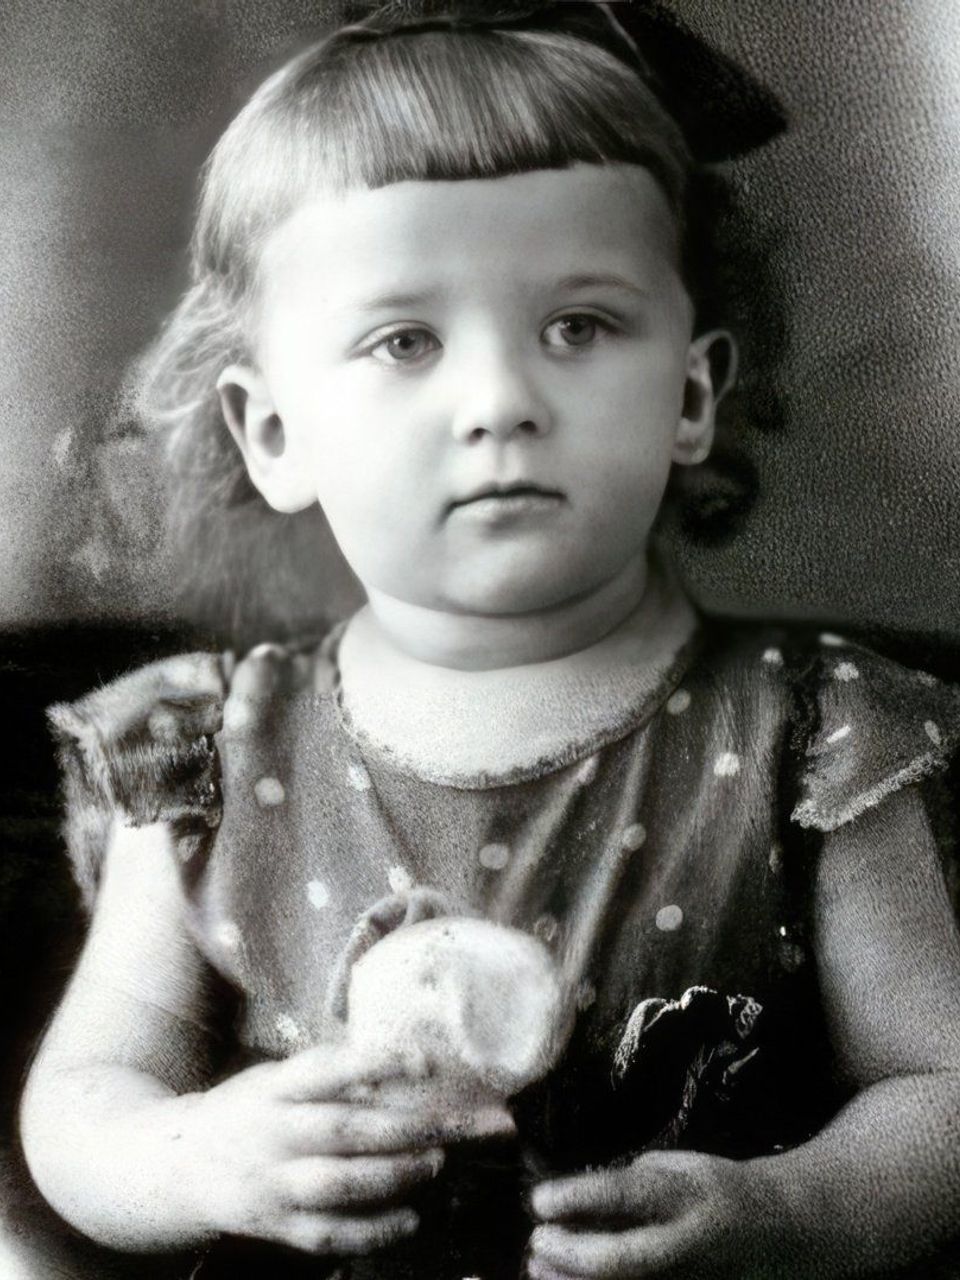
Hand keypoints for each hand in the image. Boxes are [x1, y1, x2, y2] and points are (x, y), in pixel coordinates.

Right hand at [173, 1041, 515, 1255]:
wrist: (176, 1165)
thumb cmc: (249, 1110)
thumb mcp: (277, 1077)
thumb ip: (327, 1076)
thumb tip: (402, 1066)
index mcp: (277, 1088)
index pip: (330, 1069)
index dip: (378, 1064)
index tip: (425, 1062)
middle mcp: (274, 1134)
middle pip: (346, 1131)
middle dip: (410, 1129)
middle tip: (460, 1124)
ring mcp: (273, 1184)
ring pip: (339, 1186)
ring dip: (395, 1176)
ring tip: (437, 1164)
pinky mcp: (275, 1226)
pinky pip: (329, 1235)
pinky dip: (373, 1231)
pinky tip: (410, 1219)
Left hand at [528, 1150, 762, 1278]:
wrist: (777, 1231)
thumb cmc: (709, 1190)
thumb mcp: (674, 1170)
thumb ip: (628, 1188)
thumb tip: (570, 1207)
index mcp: (687, 1195)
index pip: (626, 1195)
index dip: (578, 1198)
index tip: (538, 1200)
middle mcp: (691, 1245)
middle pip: (626, 1260)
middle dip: (574, 1255)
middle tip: (537, 1242)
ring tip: (539, 1269)